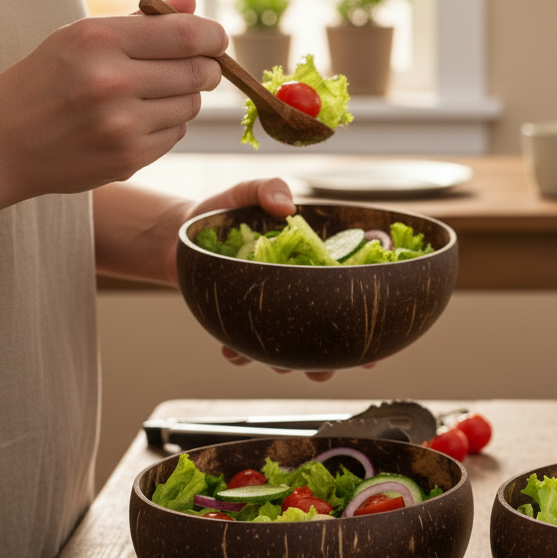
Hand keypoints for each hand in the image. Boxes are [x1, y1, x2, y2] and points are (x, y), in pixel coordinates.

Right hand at [0, 0, 226, 218]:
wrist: (4, 142)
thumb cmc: (49, 80)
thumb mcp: (82, 37)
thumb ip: (142, 21)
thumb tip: (191, 1)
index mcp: (97, 39)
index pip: (186, 35)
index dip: (213, 37)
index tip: (217, 40)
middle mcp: (111, 81)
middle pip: (199, 72)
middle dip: (206, 69)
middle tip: (195, 68)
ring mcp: (121, 124)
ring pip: (191, 106)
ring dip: (183, 98)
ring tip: (150, 95)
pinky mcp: (129, 158)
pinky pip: (176, 134)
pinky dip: (167, 125)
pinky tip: (137, 121)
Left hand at [168, 177, 370, 381]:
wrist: (180, 235)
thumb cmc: (223, 213)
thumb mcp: (245, 193)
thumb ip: (267, 189)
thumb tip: (286, 204)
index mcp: (314, 268)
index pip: (352, 295)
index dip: (369, 321)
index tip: (376, 349)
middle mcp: (298, 296)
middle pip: (328, 335)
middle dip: (333, 359)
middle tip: (329, 368)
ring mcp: (270, 314)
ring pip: (291, 351)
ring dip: (291, 366)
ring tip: (285, 368)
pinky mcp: (238, 325)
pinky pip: (243, 349)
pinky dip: (240, 355)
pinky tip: (235, 353)